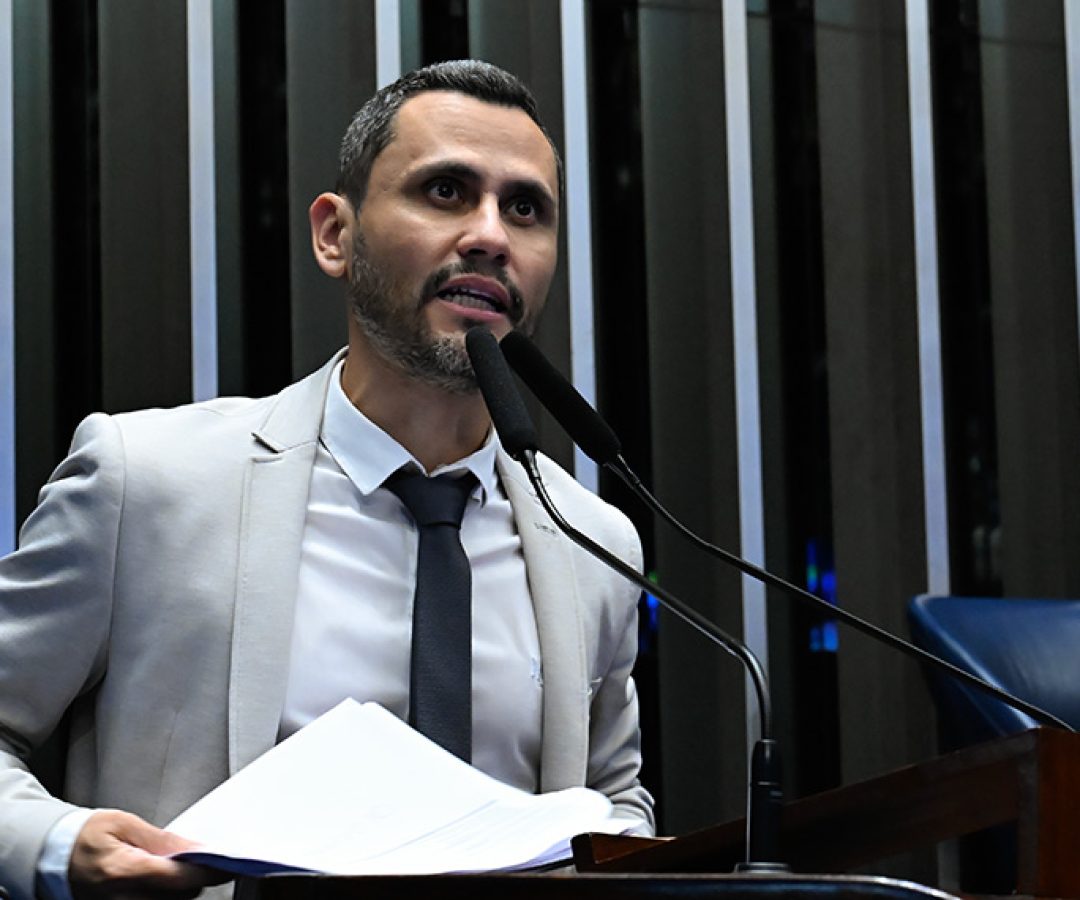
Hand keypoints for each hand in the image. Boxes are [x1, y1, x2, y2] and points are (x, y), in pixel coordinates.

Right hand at [69, 810, 229, 899]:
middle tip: (199, 858)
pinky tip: (165, 881)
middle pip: (180, 897)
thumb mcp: (125, 824)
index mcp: (123, 870)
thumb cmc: (85, 837)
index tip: (229, 864)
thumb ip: (163, 840)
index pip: (179, 877)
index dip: (209, 870)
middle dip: (196, 878)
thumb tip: (197, 848)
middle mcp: (121, 899)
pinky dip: (166, 895)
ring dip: (181, 889)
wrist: (53, 857)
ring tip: (175, 867)